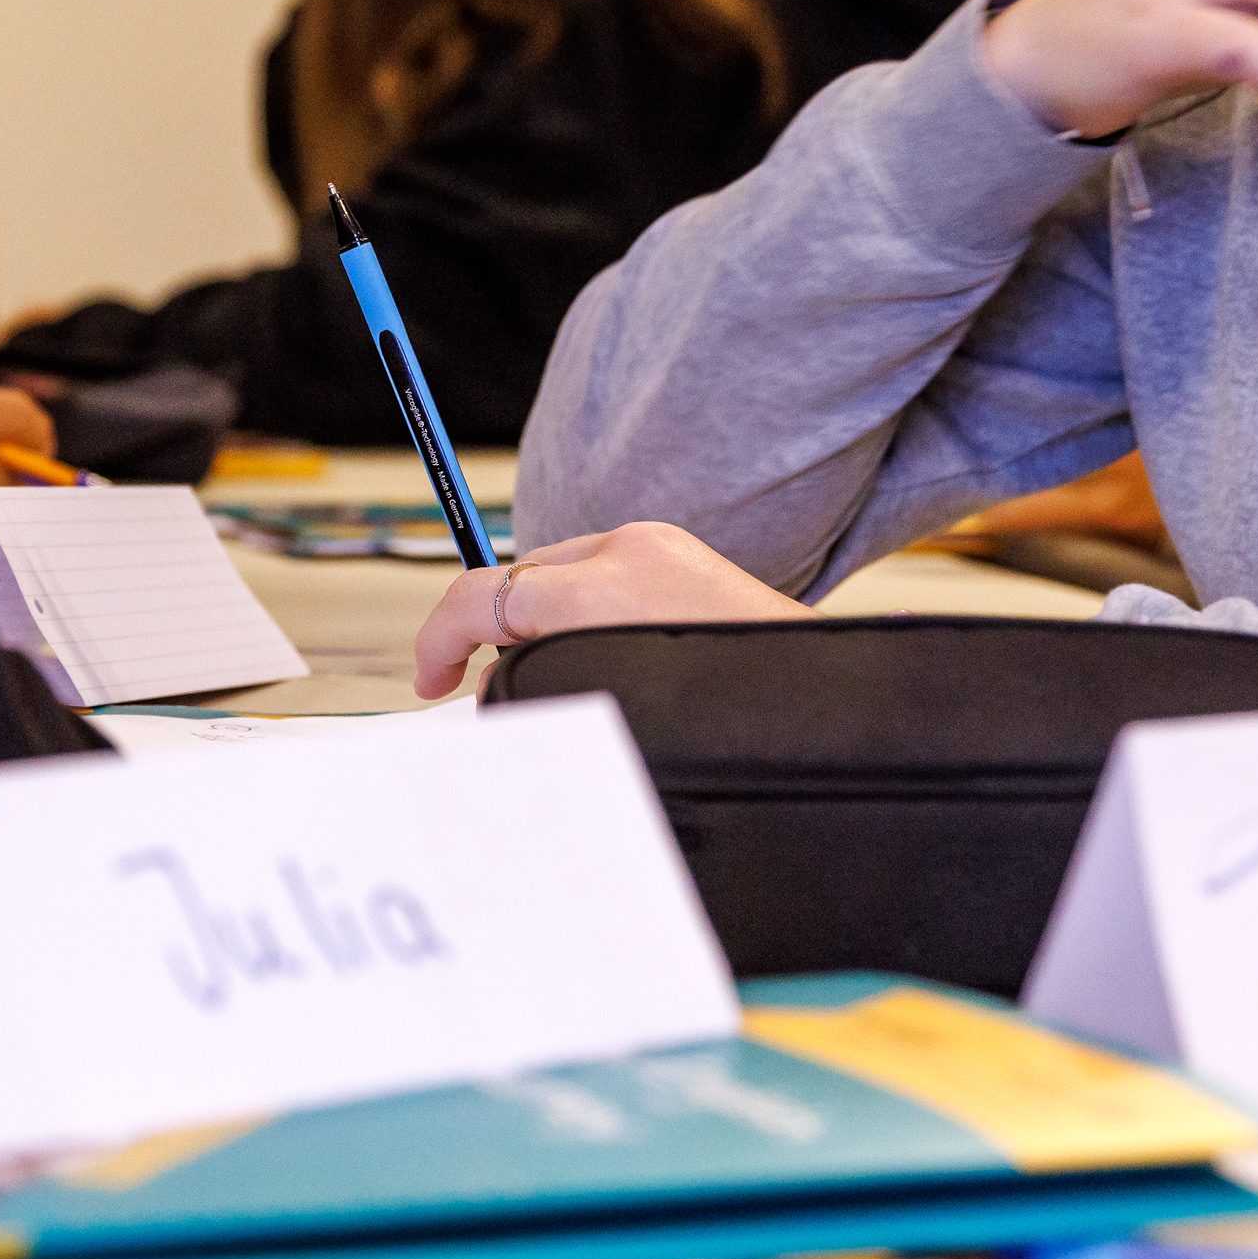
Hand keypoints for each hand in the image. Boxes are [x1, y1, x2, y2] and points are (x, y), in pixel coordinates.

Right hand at [411, 521, 812, 700]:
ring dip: (540, 623)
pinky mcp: (681, 552)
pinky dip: (582, 612)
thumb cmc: (731, 714)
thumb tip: (494, 691)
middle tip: (487, 692)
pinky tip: (600, 655)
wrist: (827, 704)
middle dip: (491, 634)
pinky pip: (603, 574)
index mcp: (606, 587)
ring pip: (557, 574)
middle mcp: (631, 549)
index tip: (430, 681)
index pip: (484, 596)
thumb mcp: (613, 710)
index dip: (439, 640)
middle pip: (517, 578)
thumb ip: (539, 691)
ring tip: (558, 680)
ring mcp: (660, 543)